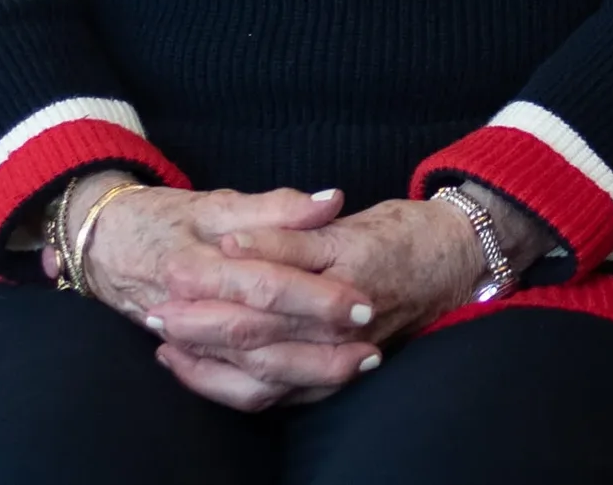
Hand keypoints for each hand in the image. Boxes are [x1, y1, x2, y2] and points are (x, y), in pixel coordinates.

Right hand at [57, 175, 381, 409]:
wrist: (102, 246)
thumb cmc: (165, 218)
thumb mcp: (217, 202)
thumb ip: (276, 207)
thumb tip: (332, 200)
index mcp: (196, 264)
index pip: (264, 286)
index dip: (316, 297)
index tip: (361, 302)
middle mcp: (186, 309)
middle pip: (257, 338)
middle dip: (317, 345)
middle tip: (370, 341)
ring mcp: (184, 341)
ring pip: (244, 372)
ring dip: (302, 374)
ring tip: (356, 364)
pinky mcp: (186, 357)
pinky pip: (227, 387)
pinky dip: (269, 388)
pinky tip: (312, 380)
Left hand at [148, 196, 493, 409]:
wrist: (457, 263)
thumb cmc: (404, 234)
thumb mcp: (351, 220)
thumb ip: (292, 227)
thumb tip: (236, 241)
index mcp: (346, 272)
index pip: (269, 284)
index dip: (218, 281)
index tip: (173, 273)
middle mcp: (344, 321)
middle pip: (259, 334)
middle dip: (201, 327)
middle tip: (155, 314)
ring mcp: (342, 352)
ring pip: (265, 372)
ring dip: (209, 361)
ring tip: (167, 344)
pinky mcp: (338, 372)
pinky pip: (279, 392)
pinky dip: (234, 385)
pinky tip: (201, 369)